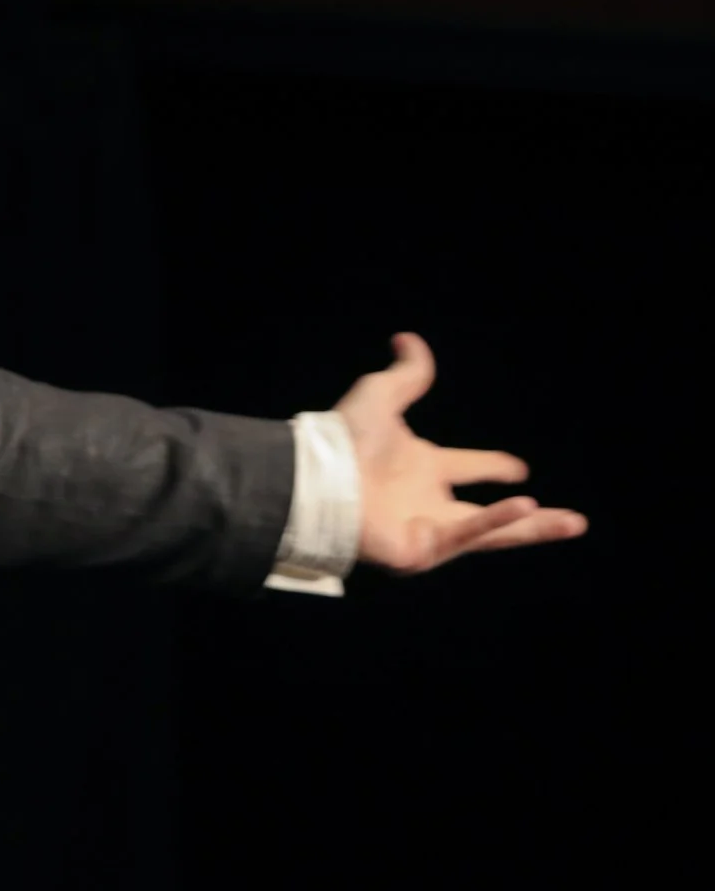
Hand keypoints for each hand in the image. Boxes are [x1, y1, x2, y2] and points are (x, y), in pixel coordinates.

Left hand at [336, 332, 586, 573]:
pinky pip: (466, 534)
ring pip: (490, 532)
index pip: (467, 467)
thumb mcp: (380, 396)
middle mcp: (427, 501)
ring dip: (529, 528)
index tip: (517, 467)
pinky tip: (526, 507)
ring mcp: (426, 529)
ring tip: (572, 523)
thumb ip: (406, 375)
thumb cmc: (343, 440)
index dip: (493, 466)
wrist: (317, 474)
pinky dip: (496, 521)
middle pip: (490, 514)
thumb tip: (409, 339)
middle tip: (574, 521)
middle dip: (531, 520)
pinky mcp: (420, 550)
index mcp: (420, 468)